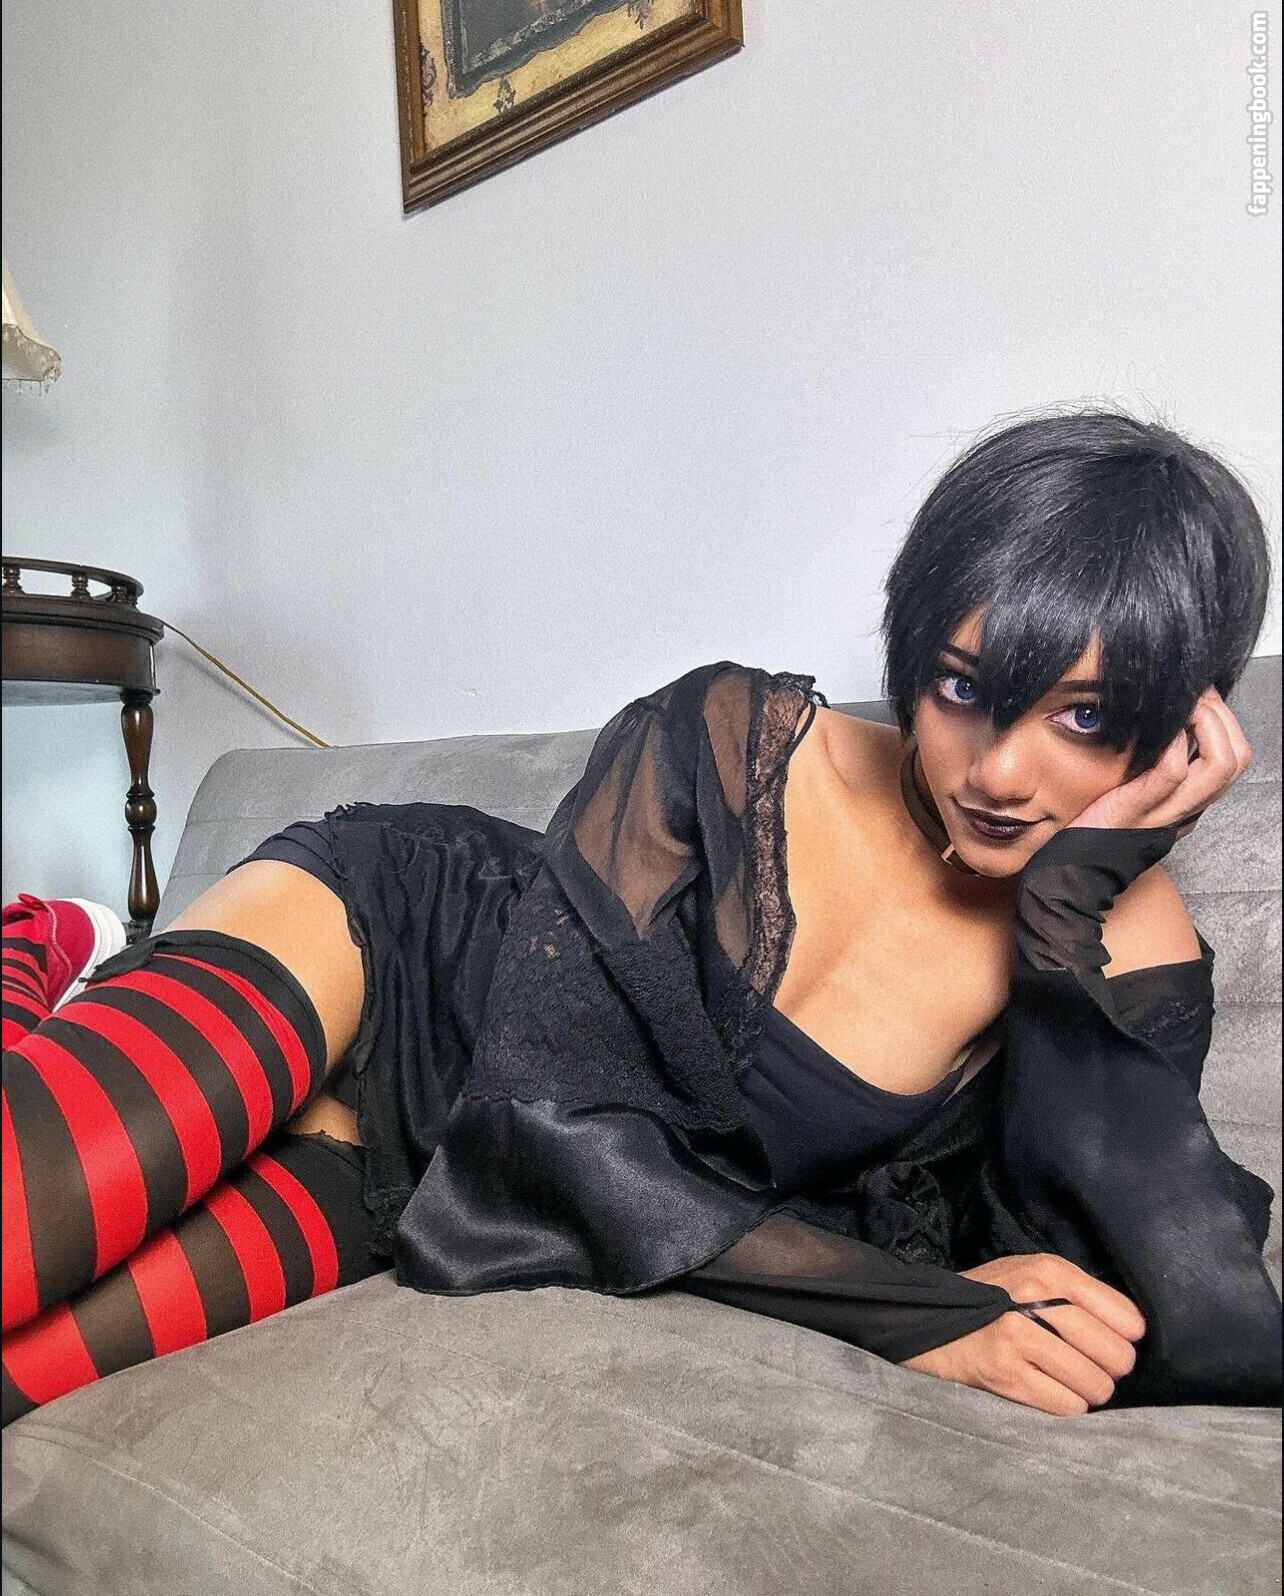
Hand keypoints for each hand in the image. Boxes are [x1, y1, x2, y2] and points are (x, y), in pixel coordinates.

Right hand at [899, 1253, 1145, 1415]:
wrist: (925, 1317)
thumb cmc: (988, 1299)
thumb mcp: (1029, 1274)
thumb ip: (1076, 1292)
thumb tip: (1133, 1330)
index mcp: (1048, 1270)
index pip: (1125, 1317)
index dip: (1127, 1338)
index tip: (1113, 1344)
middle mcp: (1035, 1299)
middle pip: (1113, 1353)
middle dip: (1111, 1369)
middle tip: (1092, 1368)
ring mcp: (1017, 1337)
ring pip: (1094, 1383)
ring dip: (1089, 1391)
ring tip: (1071, 1381)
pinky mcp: (1004, 1374)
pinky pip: (1066, 1404)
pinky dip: (1067, 1404)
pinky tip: (1051, 1391)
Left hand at [1067, 688, 1251, 833]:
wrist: (1073, 872)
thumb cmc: (1097, 829)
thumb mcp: (1134, 797)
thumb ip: (1149, 771)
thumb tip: (1154, 728)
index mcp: (1188, 804)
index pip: (1231, 762)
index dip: (1225, 724)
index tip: (1203, 698)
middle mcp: (1186, 808)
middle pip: (1235, 761)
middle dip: (1223, 717)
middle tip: (1197, 694)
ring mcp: (1165, 811)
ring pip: (1219, 765)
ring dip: (1207, 723)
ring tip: (1184, 703)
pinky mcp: (1136, 809)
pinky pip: (1172, 772)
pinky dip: (1173, 743)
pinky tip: (1159, 728)